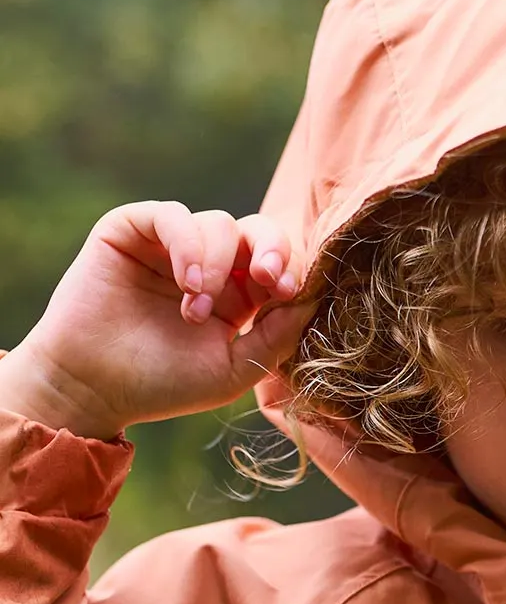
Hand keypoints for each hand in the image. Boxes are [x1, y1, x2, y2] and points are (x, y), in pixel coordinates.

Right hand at [0, 201, 315, 440]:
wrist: (94, 388)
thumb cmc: (164, 385)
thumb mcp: (235, 369)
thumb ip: (276, 336)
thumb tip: (314, 298)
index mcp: (239, 298)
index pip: (277, 265)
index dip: (290, 269)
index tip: (288, 291)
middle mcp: (210, 266)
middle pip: (257, 231)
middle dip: (271, 248)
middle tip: (267, 278)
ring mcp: (172, 245)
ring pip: (218, 223)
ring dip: (215, 266)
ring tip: (194, 310)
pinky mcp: (133, 230)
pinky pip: (174, 215)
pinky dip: (188, 244)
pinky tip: (186, 284)